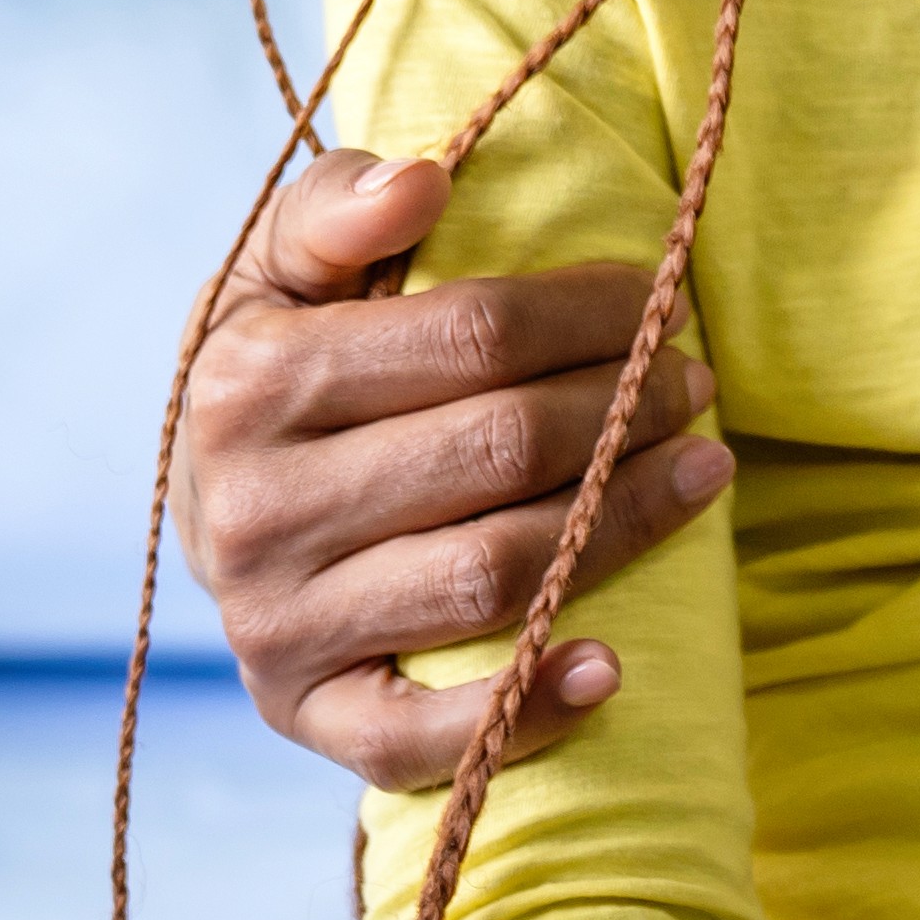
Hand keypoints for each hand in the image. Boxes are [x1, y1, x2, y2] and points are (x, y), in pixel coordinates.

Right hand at [167, 150, 730, 788]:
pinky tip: (611, 665)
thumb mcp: (279, 274)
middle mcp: (252, 513)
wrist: (213, 513)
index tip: (660, 298)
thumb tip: (422, 182)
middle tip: (694, 383)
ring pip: (493, 576)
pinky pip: (422, 737)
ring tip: (705, 471)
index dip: (591, 314)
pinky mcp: (311, 715)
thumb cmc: (281, 375)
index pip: (472, 336)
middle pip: (499, 450)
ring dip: (626, 524)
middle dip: (625, 407)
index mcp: (247, 385)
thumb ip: (337, 208)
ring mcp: (279, 626)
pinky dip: (525, 708)